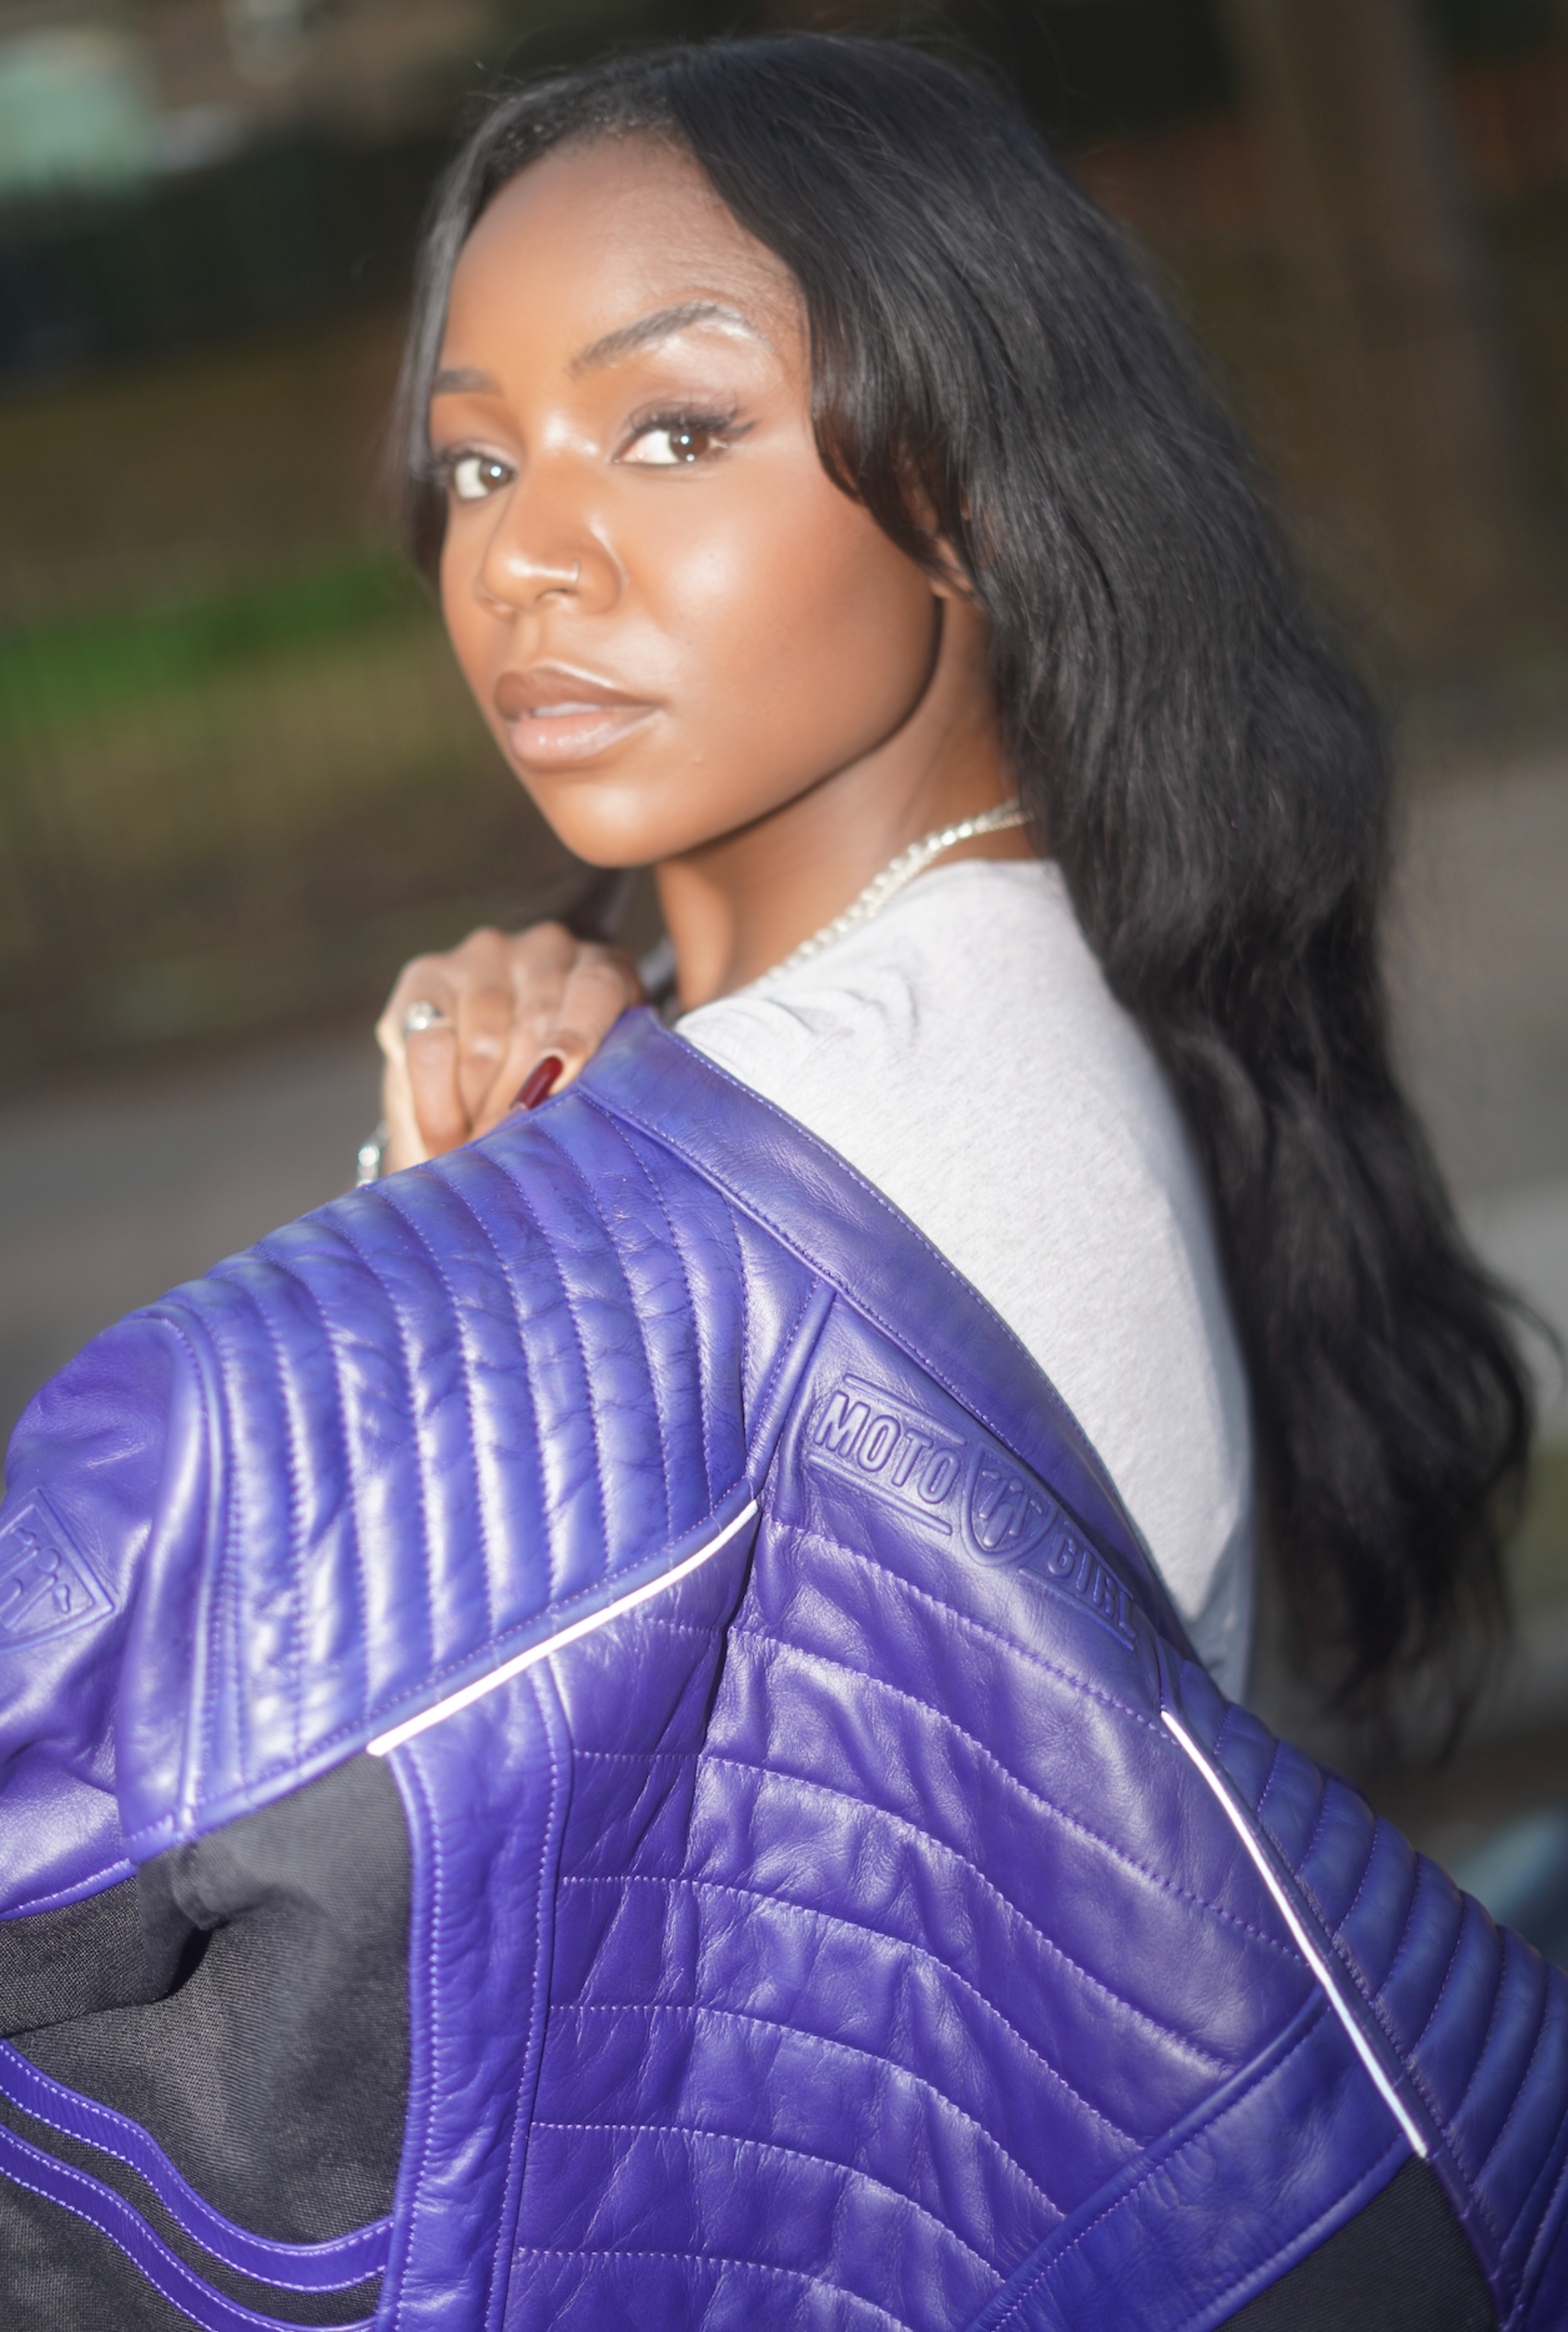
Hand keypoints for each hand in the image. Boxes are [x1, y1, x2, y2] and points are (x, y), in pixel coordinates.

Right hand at [376, 923, 643, 1170]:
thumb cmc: (559, 1079)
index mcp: (602, 967)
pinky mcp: (426, 975)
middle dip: (518, 1104)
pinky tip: (440, 1133)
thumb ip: (589, 1089)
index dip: (578, 1036)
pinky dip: (432, 1099)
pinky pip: (425, 1043)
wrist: (494, 1061)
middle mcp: (544, 949)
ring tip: (475, 1152)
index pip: (595, 990)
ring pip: (479, 1045)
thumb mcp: (590, 1079)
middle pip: (533, 1026)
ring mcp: (483, 956)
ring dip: (476, 1111)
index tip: (561, 1079)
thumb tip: (563, 1138)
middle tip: (508, 1156)